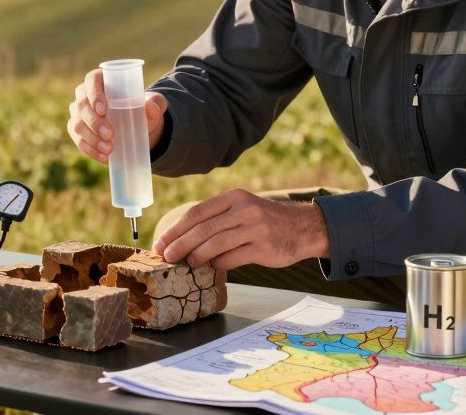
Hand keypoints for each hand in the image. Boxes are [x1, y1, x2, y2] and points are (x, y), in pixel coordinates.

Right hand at [67, 68, 167, 163]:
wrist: (138, 126)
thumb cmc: (142, 108)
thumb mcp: (154, 104)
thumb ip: (156, 103)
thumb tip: (151, 108)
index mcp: (102, 80)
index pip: (91, 80)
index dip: (94, 94)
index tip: (104, 110)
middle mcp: (85, 94)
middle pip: (81, 104)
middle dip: (94, 121)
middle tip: (110, 134)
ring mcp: (78, 113)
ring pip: (76, 124)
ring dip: (91, 138)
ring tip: (109, 149)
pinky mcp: (77, 130)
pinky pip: (78, 140)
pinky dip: (90, 150)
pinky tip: (104, 157)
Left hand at [154, 188, 330, 270]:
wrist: (303, 228)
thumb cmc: (265, 220)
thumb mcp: (243, 208)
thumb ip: (218, 218)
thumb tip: (182, 238)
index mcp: (234, 197)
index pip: (197, 212)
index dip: (176, 229)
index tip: (161, 242)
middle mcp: (244, 209)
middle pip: (203, 229)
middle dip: (180, 244)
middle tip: (166, 256)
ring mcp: (255, 228)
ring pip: (215, 243)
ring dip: (196, 256)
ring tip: (186, 264)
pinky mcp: (263, 247)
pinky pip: (232, 258)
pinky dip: (218, 264)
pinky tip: (212, 267)